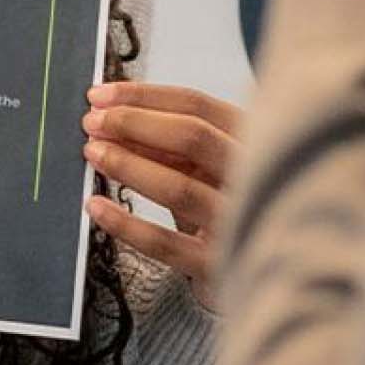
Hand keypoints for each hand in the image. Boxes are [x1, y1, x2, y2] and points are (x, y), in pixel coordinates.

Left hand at [81, 81, 242, 308]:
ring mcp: (239, 224)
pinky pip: (167, 244)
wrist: (272, 269)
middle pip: (192, 137)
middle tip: (92, 123)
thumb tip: (112, 118)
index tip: (99, 95)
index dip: (142, 96)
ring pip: (179, 187)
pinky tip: (97, 206)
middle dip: (133, 123)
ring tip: (93, 153)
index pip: (197, 105)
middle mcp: (254, 179)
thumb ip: (172, 143)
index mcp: (252, 142)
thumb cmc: (223, 203)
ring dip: (127, 165)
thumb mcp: (208, 166)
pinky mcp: (219, 266)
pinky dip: (126, 224)